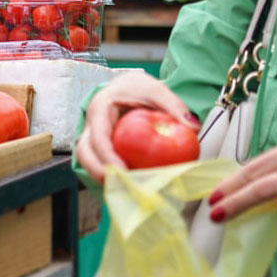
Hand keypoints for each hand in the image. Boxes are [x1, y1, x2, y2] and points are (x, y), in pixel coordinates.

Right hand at [75, 72, 198, 182]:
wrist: (126, 86)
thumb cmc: (139, 88)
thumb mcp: (156, 90)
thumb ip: (173, 106)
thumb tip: (192, 127)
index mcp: (100, 109)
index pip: (97, 136)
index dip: (106, 157)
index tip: (122, 171)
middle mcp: (90, 124)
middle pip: (84, 152)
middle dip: (97, 172)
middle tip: (118, 186)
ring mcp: (91, 136)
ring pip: (87, 160)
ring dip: (101, 177)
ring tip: (124, 190)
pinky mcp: (98, 146)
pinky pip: (98, 163)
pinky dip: (110, 175)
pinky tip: (127, 185)